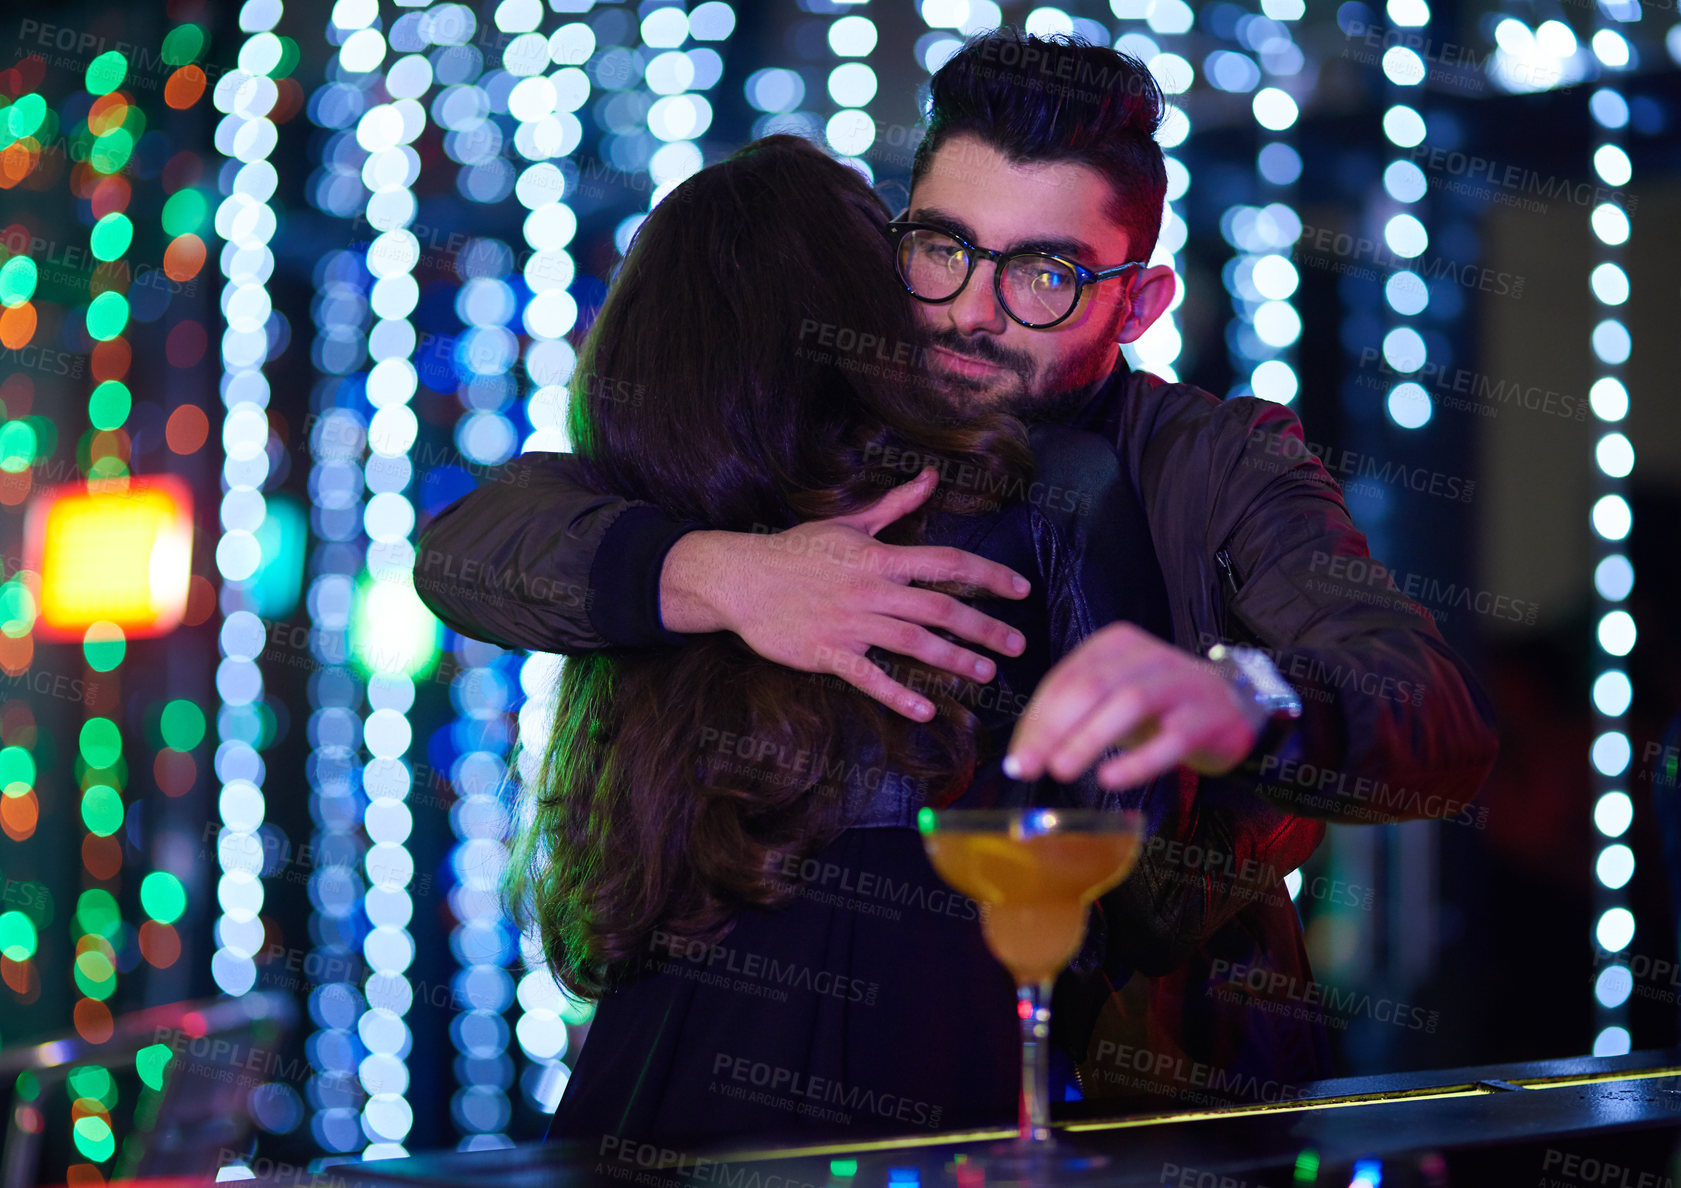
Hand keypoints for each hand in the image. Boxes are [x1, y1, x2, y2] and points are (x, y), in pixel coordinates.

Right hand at [659, 467, 1030, 720]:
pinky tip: (926, 710)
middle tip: (1018, 645)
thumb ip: (894, 506)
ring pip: (912, 642)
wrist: (739, 577)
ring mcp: (848, 622)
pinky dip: (897, 694)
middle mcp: (869, 588)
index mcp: (877, 556)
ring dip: (954, 660)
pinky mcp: (825, 652)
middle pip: (939, 606)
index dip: (988, 574)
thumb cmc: (795, 549)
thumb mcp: (847, 524)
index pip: (946, 561)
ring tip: (987, 674)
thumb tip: (931, 479)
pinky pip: (868, 677)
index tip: (1020, 588)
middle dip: (984, 627)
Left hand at [1004, 623, 1258, 788]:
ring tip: (1061, 770)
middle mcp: (1146, 656)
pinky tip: (1111, 778)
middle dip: (1052, 728)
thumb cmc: (1156, 706)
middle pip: (1090, 686)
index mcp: (1114, 645)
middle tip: (1027, 767)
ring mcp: (1180, 683)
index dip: (1036, 721)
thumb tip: (1021, 756)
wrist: (1231, 704)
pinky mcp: (1206, 717)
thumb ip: (1067, 719)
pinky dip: (1138, 760)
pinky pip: (1171, 739)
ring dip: (1089, 738)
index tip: (1015, 760)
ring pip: (1128, 703)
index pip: (1065, 680)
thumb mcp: (1109, 701)